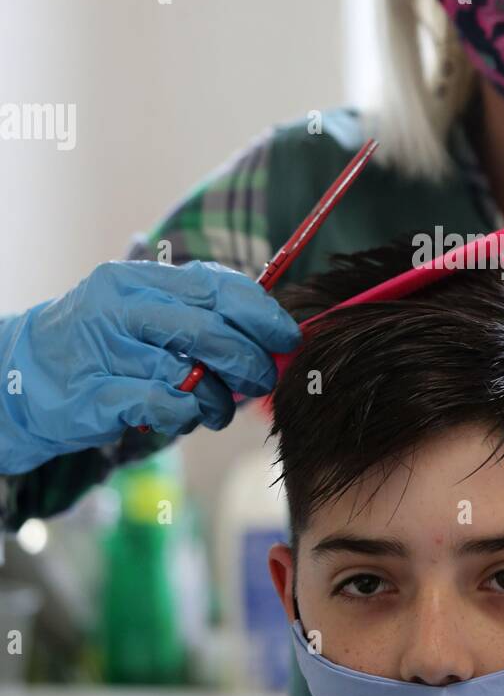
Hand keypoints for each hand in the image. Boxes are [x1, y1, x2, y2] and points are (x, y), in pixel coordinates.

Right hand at [0, 260, 301, 474]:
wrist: (18, 380)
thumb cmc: (98, 347)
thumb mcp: (142, 315)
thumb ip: (198, 315)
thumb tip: (268, 329)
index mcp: (138, 280)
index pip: (216, 286)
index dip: (261, 313)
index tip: (286, 336)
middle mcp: (121, 308)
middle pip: (211, 331)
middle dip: (249, 361)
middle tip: (262, 379)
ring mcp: (105, 350)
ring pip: (192, 374)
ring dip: (217, 399)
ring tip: (215, 406)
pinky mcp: (95, 396)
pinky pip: (164, 406)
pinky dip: (184, 415)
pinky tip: (182, 415)